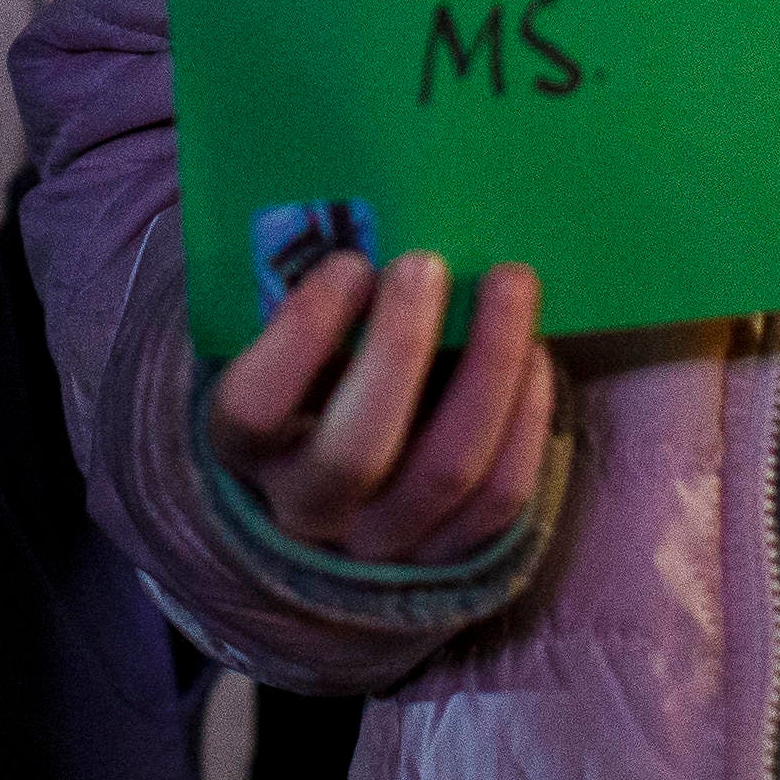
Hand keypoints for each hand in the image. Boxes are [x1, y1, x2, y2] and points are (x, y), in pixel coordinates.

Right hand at [207, 248, 551, 565]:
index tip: (348, 265)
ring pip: (445, 472)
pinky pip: (500, 497)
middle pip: (355, 452)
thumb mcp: (282, 347)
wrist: (335, 489)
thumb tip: (365, 222)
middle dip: (399, 349)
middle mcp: (306, 511)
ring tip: (509, 281)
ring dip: (486, 369)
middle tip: (428, 264)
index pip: (254, 409)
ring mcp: (382, 543)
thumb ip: (305, 303)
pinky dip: (525, 420)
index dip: (301, 336)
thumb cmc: (308, 383)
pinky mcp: (451, 557)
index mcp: (244, 454)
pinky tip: (535, 353)